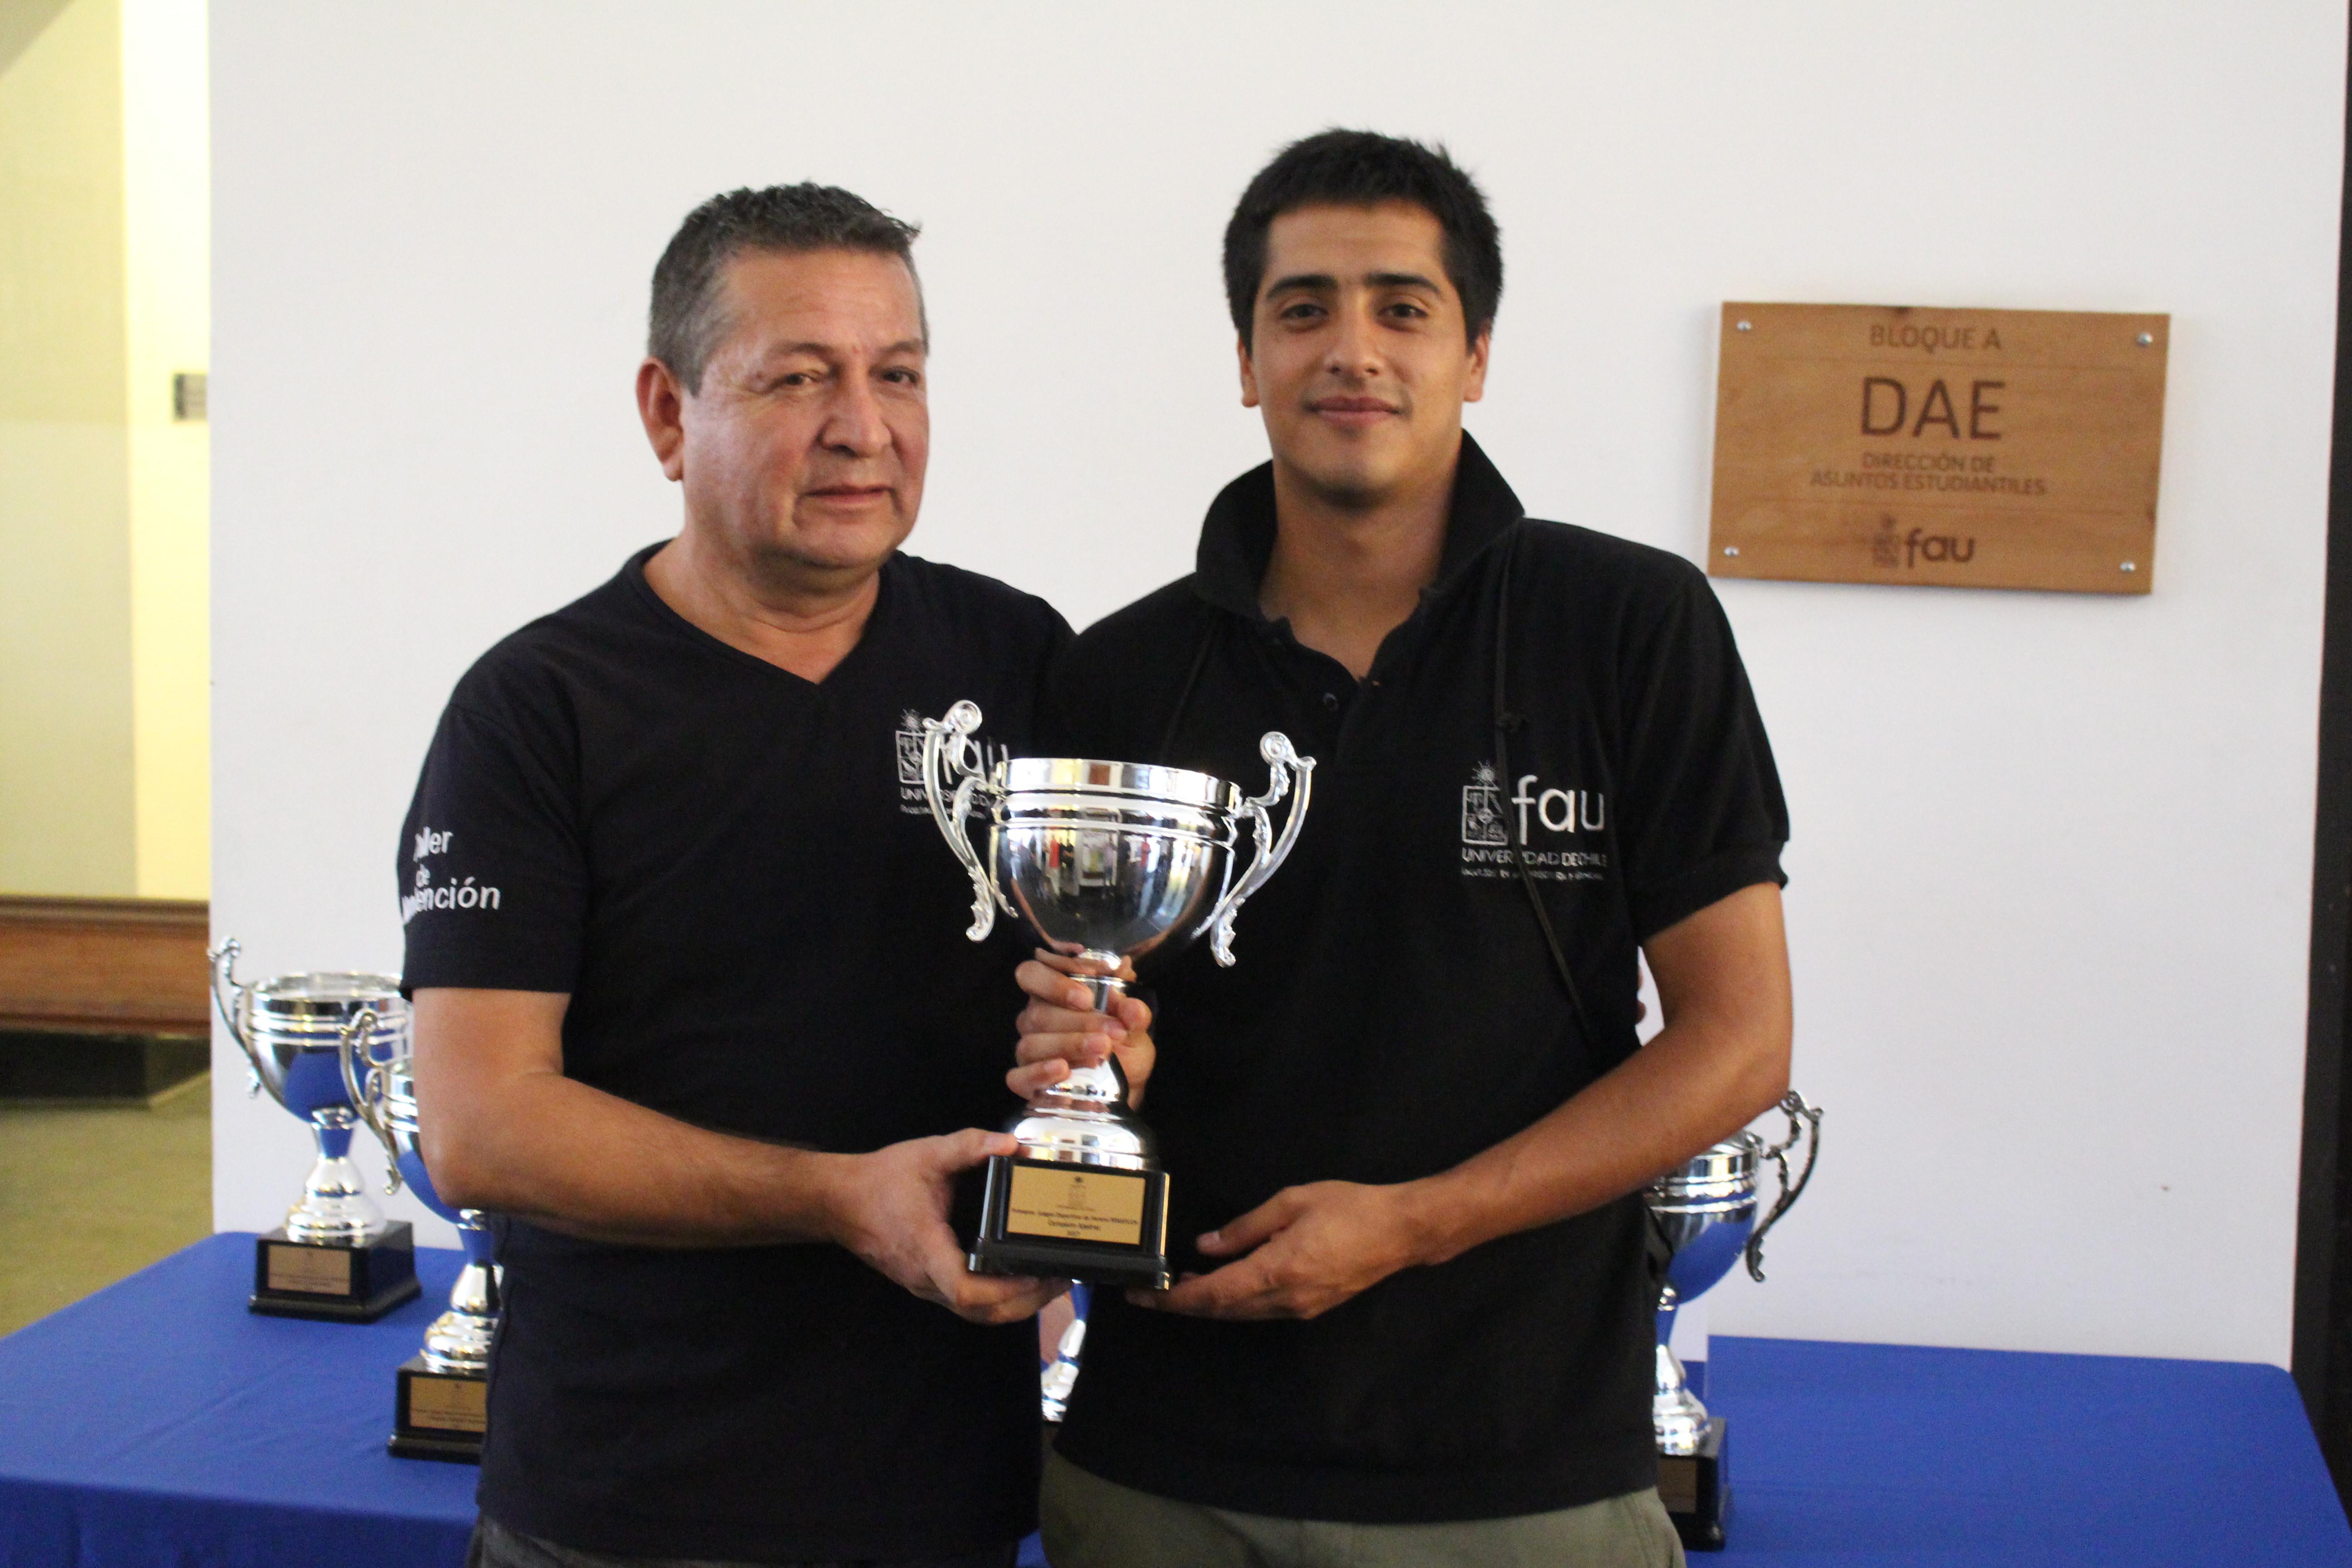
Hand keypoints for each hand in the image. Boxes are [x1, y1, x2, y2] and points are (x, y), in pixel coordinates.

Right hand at [826, 1128, 1062, 1324]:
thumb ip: (969, 1146)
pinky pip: (969, 1305)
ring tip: (1050, 1280)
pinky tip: (1021, 1279)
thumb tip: (1011, 1145)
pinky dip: (1000, 1300)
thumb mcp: (927, 1155)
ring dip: (1017, 1305)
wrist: (840, 1201)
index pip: (966, 1290)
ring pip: (978, 1315)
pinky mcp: (929, 1284)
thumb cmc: (881, 1180)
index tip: (1038, 1273)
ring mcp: (926, 1287)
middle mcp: (927, 1279)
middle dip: (1028, 1301)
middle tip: (1063, 1277)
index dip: (1006, 1290)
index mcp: (927, 1249)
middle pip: (983, 1313)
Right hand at [1011, 950, 1155, 1104]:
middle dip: (1080, 1020)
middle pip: (1039, 1013)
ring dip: (1068, 1044)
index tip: (1089, 995)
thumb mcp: (1135, 1028)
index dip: (1054, 981)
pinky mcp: (1026, 1083)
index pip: (1032, 973)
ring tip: (1102, 1050)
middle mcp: (1035, 1020)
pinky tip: (1063, 1070)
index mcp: (1054, 995)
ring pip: (1032, 1043)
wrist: (1127, 1088)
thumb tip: (1127, 985)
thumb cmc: (1124, 1049)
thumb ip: (1132, 1009)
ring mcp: (1029, 1051)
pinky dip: (1039, 1073)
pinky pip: (1018, 1077)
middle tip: (1114, 1030)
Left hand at [1129, 1180, 1429, 1320]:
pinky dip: (1233, 1300)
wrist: (1401, 1231)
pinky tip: (1222, 1281)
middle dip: (1182, 1303)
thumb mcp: (1291, 1203)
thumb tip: (1205, 1247)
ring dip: (1207, 1302)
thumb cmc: (1350, 1208)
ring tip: (1180, 1282)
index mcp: (1277, 1271)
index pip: (1213, 1295)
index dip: (1173, 1299)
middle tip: (1150, 1289)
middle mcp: (1285, 1299)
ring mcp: (1299, 1308)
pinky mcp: (1310, 1306)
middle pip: (1221, 1311)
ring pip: (1240, 1313)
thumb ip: (1245, 1228)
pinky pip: (1260, 1309)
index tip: (1143, 1295)